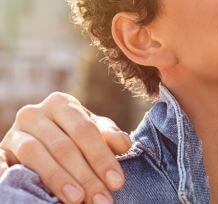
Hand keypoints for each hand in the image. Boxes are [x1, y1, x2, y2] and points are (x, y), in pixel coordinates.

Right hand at [0, 92, 131, 202]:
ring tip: (77, 199)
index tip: (116, 182)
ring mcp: (14, 132)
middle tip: (101, 199)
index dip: (102, 158)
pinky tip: (22, 189)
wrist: (40, 140)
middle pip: (63, 146)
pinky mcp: (0, 150)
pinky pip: (0, 161)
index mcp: (61, 104)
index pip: (85, 131)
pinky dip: (7, 173)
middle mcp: (35, 113)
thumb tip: (123, 145)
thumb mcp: (93, 132)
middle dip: (85, 176)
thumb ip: (108, 135)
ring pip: (35, 154)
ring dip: (58, 179)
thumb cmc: (73, 136)